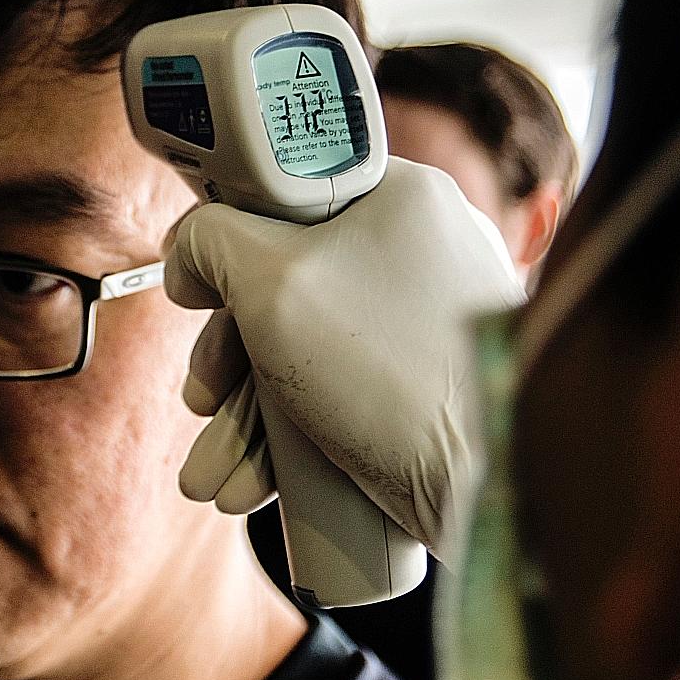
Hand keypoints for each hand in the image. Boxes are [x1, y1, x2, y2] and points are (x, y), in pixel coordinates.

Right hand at [165, 157, 525, 557]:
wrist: (491, 487)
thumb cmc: (389, 371)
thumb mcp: (269, 282)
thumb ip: (211, 242)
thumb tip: (188, 253)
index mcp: (400, 195)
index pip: (287, 192)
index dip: (227, 241)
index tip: (195, 292)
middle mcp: (424, 248)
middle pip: (290, 283)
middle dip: (230, 363)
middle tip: (202, 402)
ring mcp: (432, 318)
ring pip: (310, 351)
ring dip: (250, 417)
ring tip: (212, 481)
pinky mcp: (433, 382)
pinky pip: (346, 392)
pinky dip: (296, 434)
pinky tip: (255, 486)